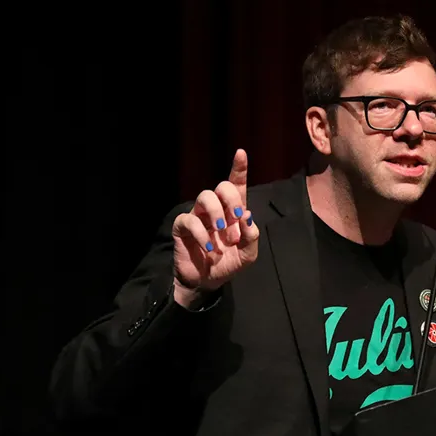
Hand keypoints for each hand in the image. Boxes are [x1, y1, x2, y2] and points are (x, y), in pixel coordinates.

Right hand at [171, 149, 259, 307]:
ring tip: (223, 235)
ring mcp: (198, 216)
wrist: (207, 281)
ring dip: (218, 214)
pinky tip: (210, 249)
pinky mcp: (183, 227)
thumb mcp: (247, 254)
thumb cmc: (228, 263)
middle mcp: (215, 210)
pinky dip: (203, 234)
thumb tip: (246, 215)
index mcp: (233, 212)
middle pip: (221, 187)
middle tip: (237, 218)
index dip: (238, 168)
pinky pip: (190, 220)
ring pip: (204, 196)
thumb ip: (251, 236)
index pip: (236, 185)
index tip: (241, 153)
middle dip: (232, 200)